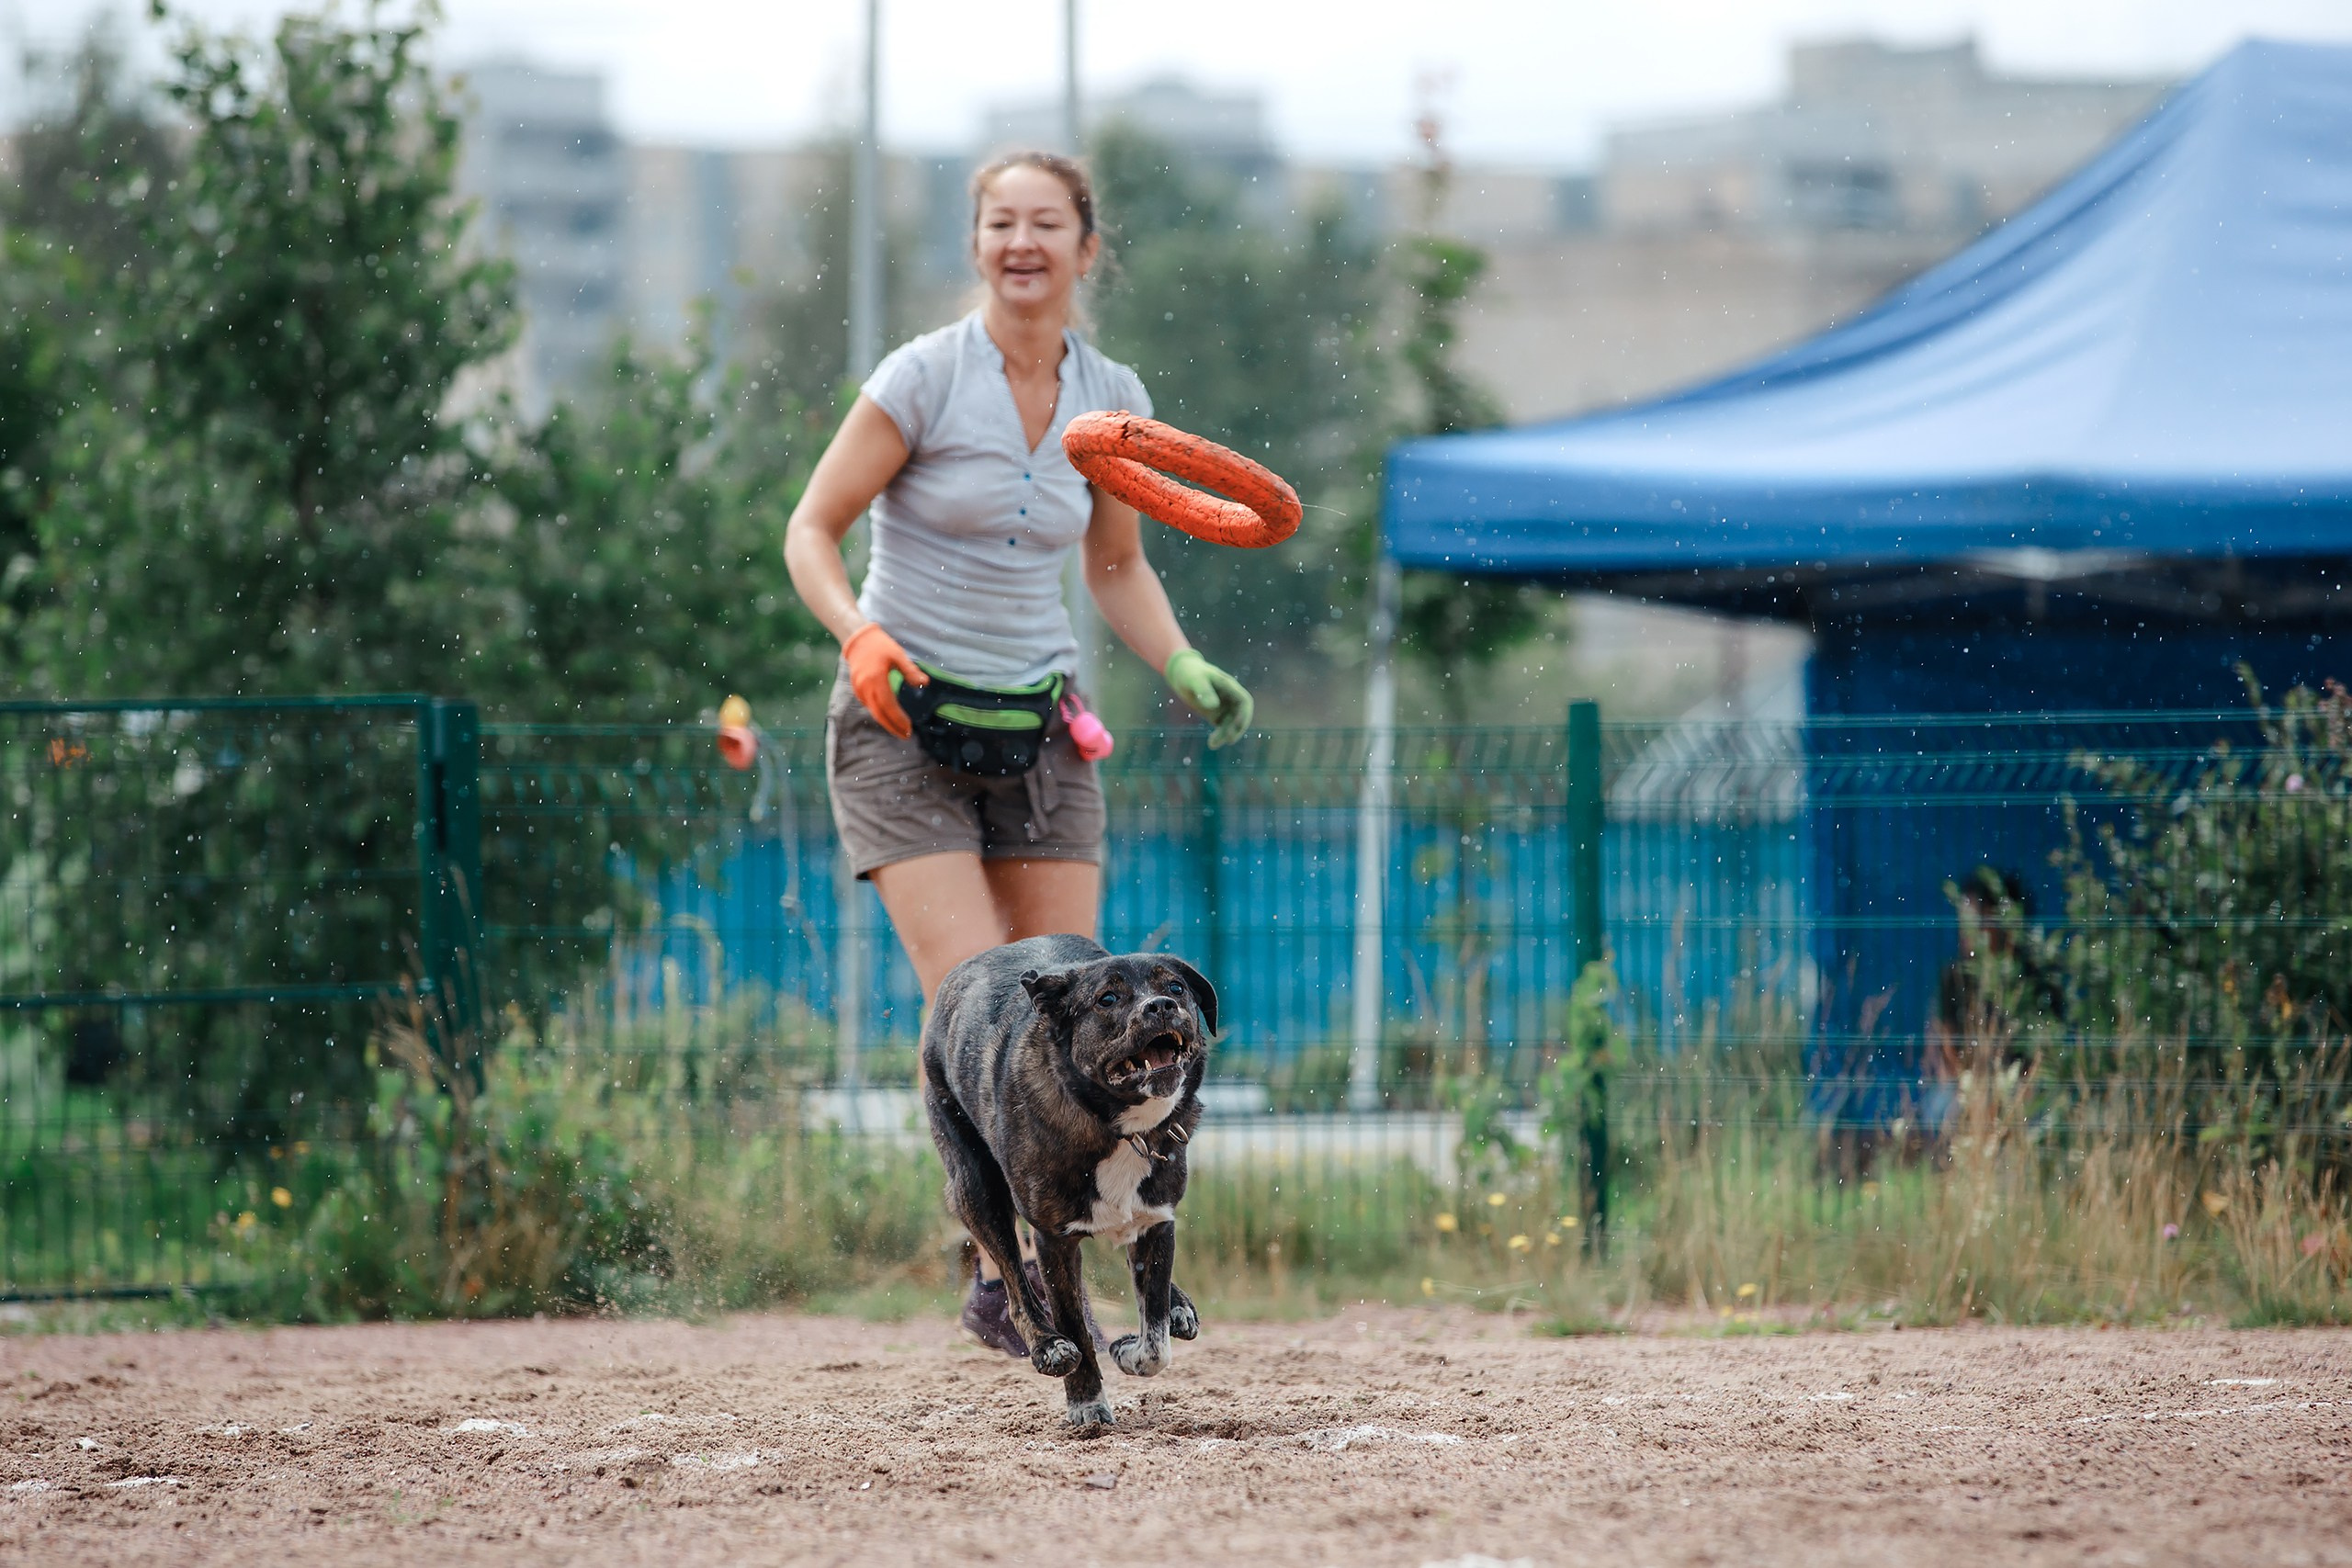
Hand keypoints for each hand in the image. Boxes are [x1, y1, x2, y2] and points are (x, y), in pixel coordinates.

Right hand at [843, 622, 925, 739]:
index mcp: (876, 679)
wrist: (858, 639)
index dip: (898, 720)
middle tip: (905, 735)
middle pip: (879, 714)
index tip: (909, 728)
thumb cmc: (880, 645)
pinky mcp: (856, 689)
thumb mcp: (898, 655)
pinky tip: (889, 716)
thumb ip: (910, 671)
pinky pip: (869, 705)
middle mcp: (865, 687)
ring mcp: (859, 689)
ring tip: (899, 729)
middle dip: (892, 727)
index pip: (889, 706)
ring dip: (886, 722)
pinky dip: (879, 713)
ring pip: (873, 712)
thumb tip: (926, 683)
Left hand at [1163, 649, 1252, 748]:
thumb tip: (1214, 706)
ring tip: (1213, 744)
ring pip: (1231, 724)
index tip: (1238, 725)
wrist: (1181, 673)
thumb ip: (1204, 691)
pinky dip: (1219, 736)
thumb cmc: (1190, 673)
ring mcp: (1224, 707)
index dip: (1244, 714)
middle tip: (1228, 740)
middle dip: (1236, 728)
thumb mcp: (1195, 679)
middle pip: (1240, 715)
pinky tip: (1212, 743)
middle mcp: (1230, 698)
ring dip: (1226, 735)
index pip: (1244, 701)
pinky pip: (1222, 727)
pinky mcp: (1215, 714)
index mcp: (1229, 686)